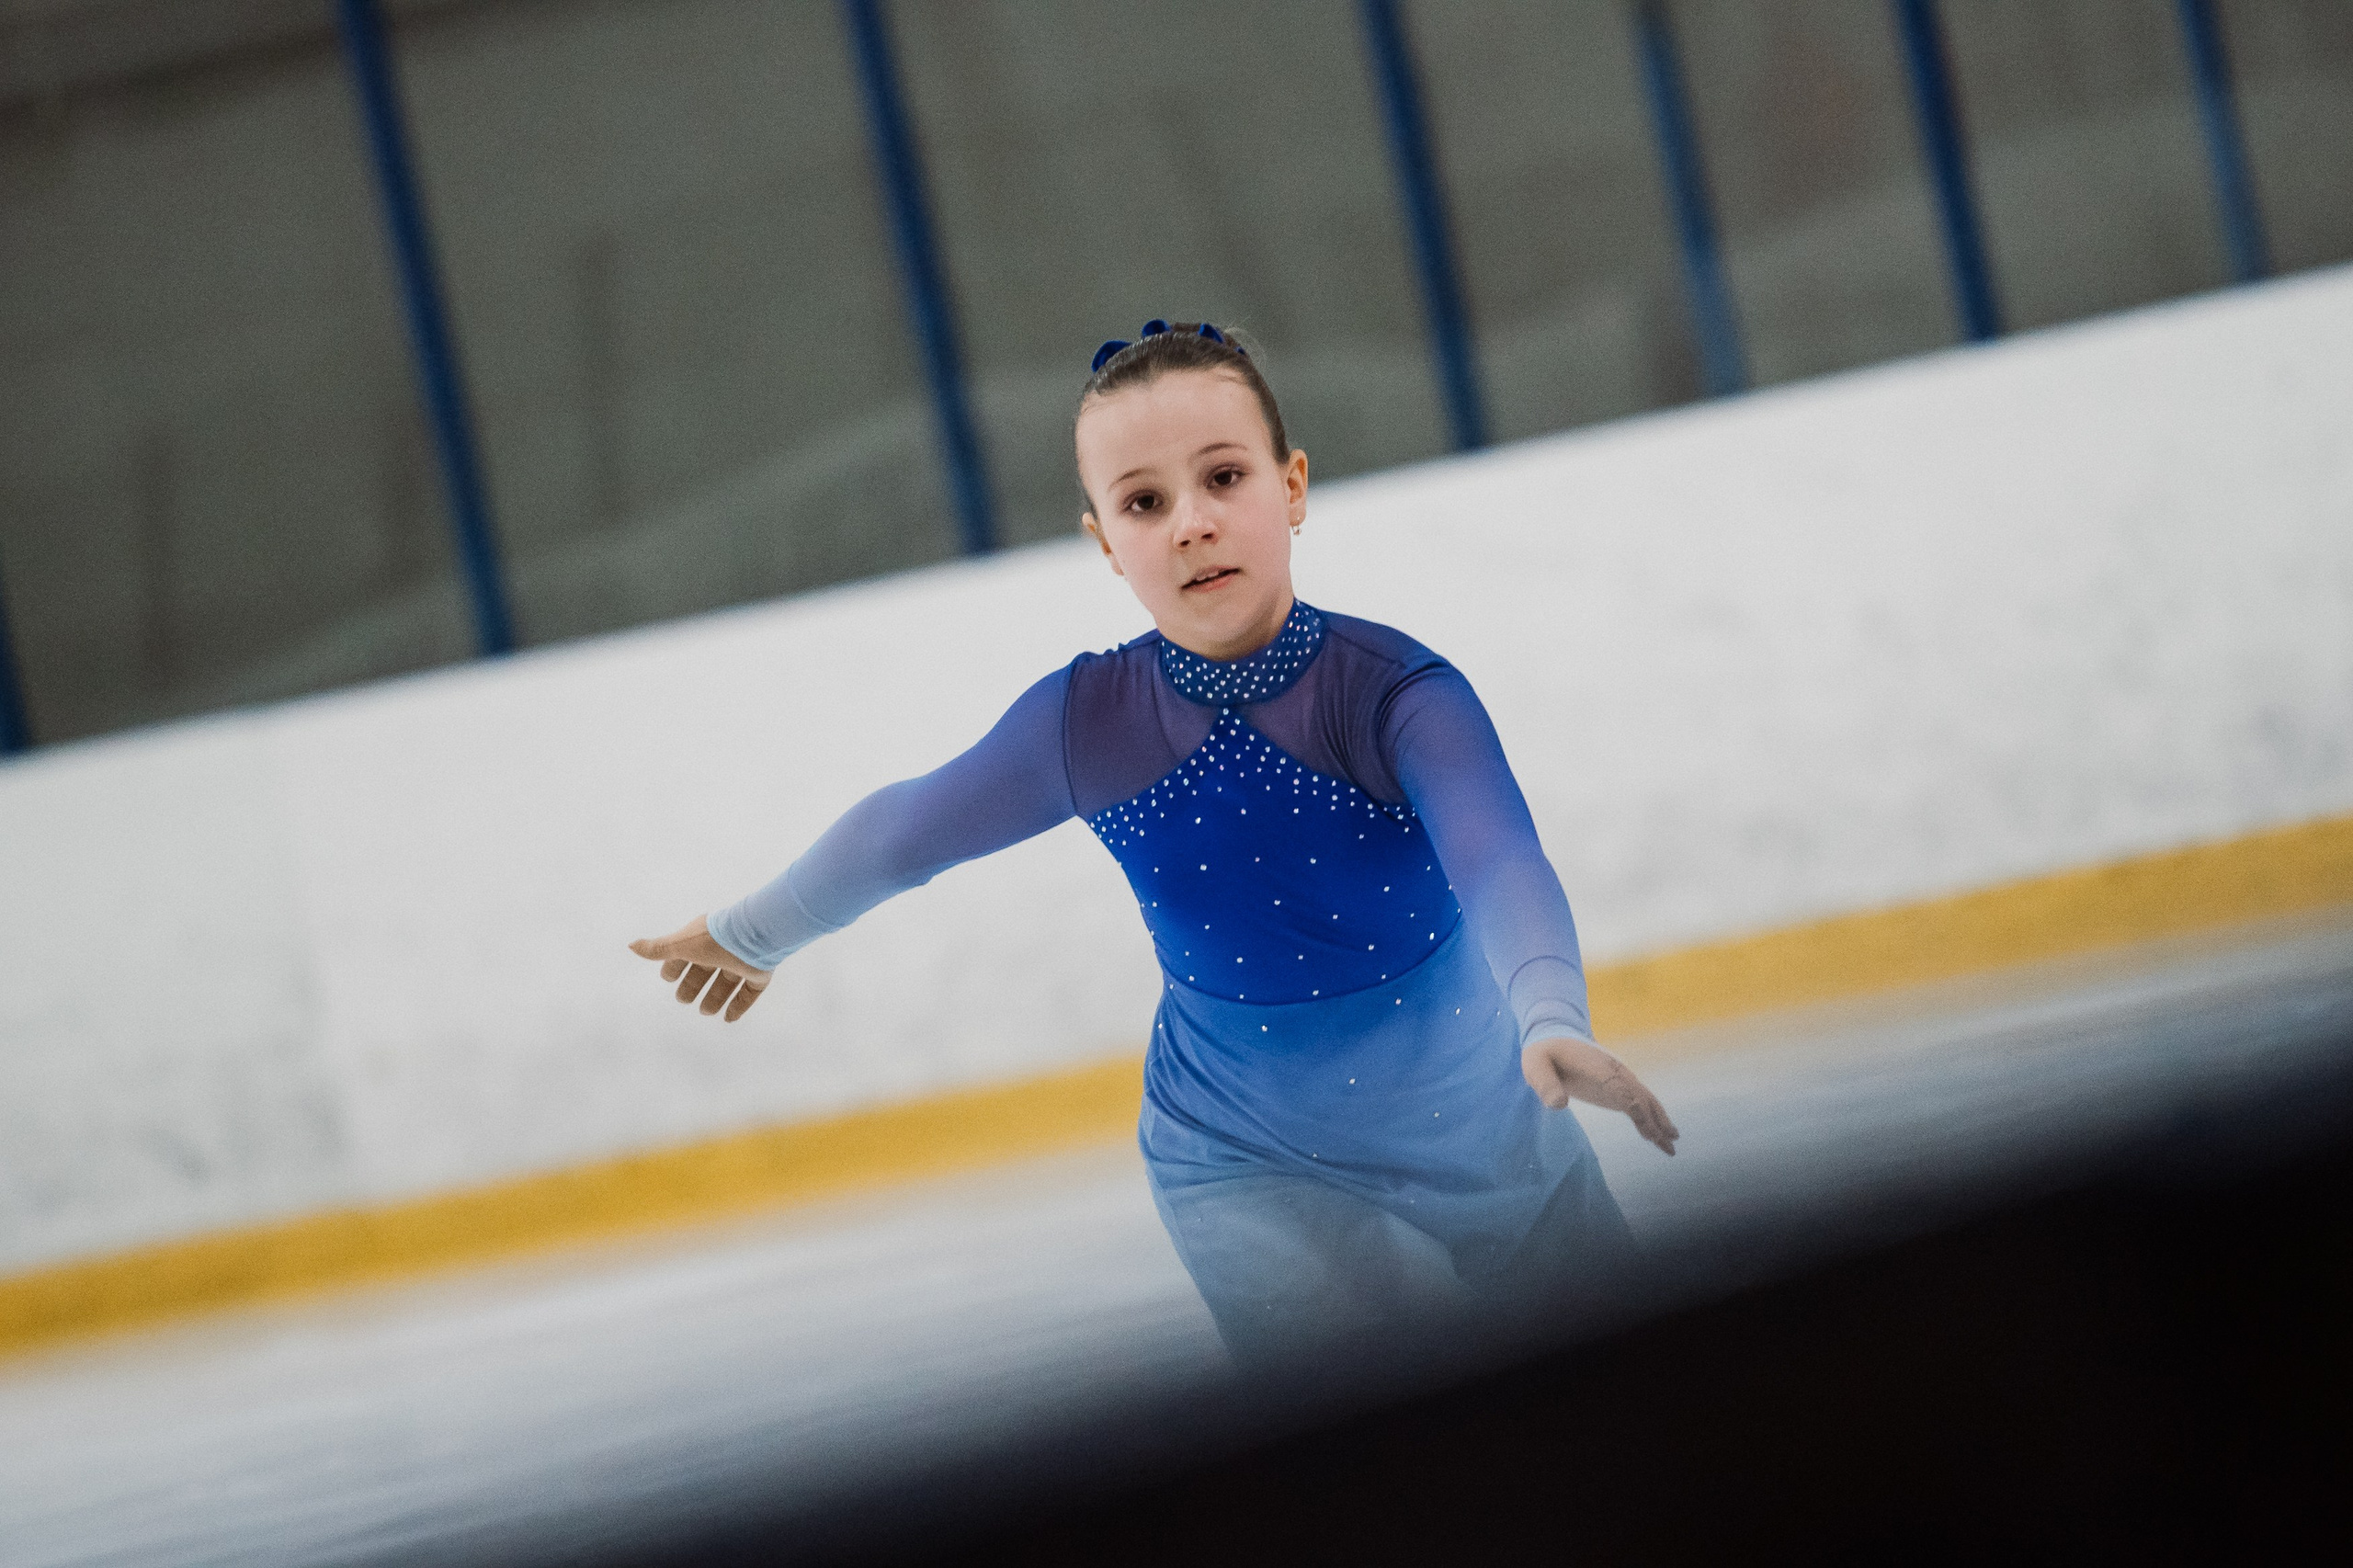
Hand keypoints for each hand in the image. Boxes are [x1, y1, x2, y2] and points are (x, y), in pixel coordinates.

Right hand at [629, 916, 771, 1022]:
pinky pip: (749, 992)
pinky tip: (728, 1019)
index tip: (667, 980)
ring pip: (727, 982)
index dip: (675, 966)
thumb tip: (631, 946)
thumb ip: (658, 948)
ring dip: (715, 997)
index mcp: (703, 939)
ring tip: (705, 1012)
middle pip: (705, 970)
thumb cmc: (713, 939)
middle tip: (683, 1000)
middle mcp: (723, 949)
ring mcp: (743, 961)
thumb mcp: (681, 944)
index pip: (685, 954)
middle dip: (693, 985)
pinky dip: (738, 1005)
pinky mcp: (759, 973)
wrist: (754, 936)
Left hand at [1522, 1036, 1679, 1155]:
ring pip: (1645, 1100)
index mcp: (1598, 1067)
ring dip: (1660, 1120)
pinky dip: (1651, 1118)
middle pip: (1640, 1097)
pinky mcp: (1616, 1088)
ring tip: (1673, 1141)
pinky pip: (1639, 1103)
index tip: (1649, 1132)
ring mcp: (1619, 1079)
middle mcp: (1615, 1072)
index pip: (1621, 1089)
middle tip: (1670, 1141)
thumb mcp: (1536, 1065)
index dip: (1636, 1109)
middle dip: (1656, 1119)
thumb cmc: (1544, 1054)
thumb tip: (1558, 1104)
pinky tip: (1659, 1135)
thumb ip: (1545, 1083)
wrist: (1555, 1037)